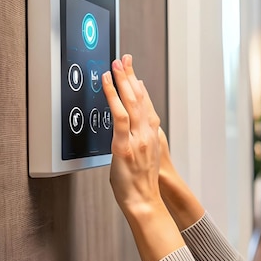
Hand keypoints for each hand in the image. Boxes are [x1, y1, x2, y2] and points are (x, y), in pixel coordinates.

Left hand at [102, 55, 163, 217]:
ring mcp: (137, 138)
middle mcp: (148, 134)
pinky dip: (113, 96)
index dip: (140, 88)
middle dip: (131, 76)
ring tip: (117, 63)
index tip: (134, 74)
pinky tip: (107, 83)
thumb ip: (140, 143)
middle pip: (140, 98)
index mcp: (152, 137)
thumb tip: (130, 132)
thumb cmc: (142, 185)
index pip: (147, 105)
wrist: (145, 201)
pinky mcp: (124, 144)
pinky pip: (119, 115)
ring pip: (132, 102)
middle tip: (125, 59)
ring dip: (123, 80)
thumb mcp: (144, 159)